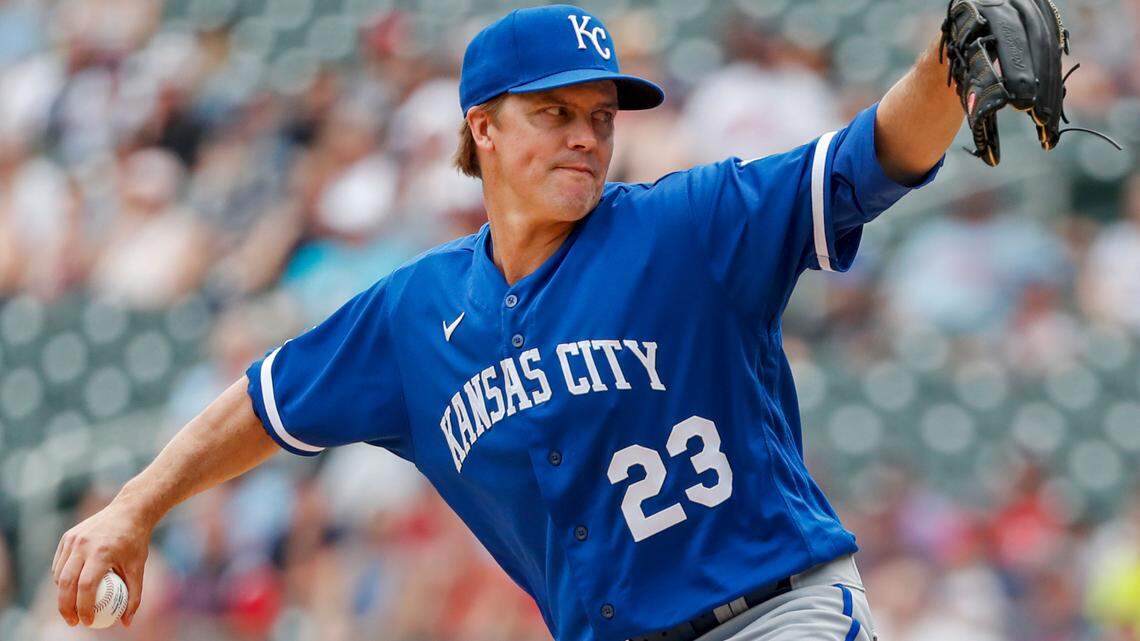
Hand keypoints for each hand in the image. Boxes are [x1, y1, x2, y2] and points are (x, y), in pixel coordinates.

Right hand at [52, 501, 152, 626]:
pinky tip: (71, 588)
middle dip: (65, 607)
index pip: (86, 586)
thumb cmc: (136, 541)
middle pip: (66, 583)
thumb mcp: (139, 568)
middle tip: (73, 621)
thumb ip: (134, 596)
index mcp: (102, 552)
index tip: (88, 622)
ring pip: (59, 574)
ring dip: (62, 594)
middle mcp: (83, 545)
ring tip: (71, 608)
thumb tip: (126, 623)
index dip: (83, 607)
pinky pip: (60, 563)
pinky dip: (62, 578)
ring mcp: (73, 539)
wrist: (129, 510)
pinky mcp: (67, 536)